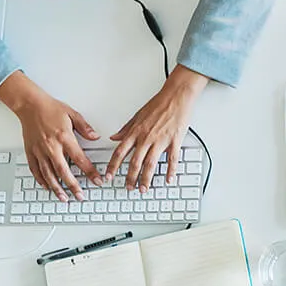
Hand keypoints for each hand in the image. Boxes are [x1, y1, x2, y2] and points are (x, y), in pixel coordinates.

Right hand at [8, 87, 102, 201]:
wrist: (30, 105)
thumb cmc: (50, 108)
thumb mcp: (73, 114)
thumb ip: (85, 128)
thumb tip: (96, 137)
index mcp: (64, 137)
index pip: (80, 159)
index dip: (90, 172)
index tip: (97, 180)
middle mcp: (51, 146)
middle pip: (63, 171)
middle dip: (73, 186)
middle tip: (80, 196)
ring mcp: (39, 150)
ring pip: (48, 174)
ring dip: (56, 188)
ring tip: (63, 198)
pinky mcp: (30, 151)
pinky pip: (35, 170)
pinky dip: (41, 180)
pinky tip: (47, 187)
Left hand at [108, 67, 207, 190]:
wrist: (176, 96)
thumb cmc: (159, 104)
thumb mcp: (137, 116)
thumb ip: (125, 129)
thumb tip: (114, 137)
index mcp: (136, 132)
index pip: (120, 153)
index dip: (112, 166)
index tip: (108, 176)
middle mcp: (146, 138)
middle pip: (135, 163)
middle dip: (130, 178)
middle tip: (128, 188)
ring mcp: (161, 140)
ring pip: (151, 164)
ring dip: (146, 179)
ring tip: (144, 189)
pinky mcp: (175, 141)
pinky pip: (172, 159)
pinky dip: (170, 171)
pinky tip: (168, 179)